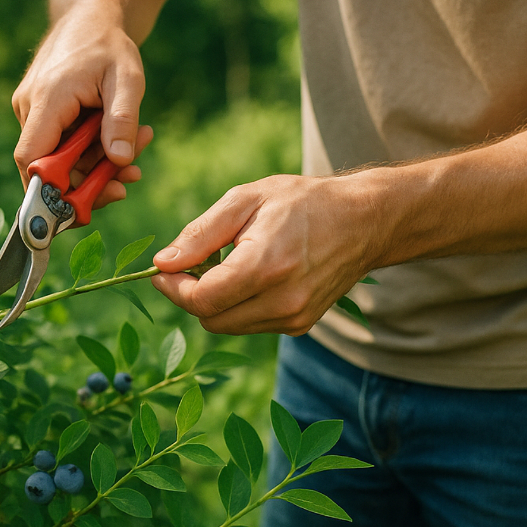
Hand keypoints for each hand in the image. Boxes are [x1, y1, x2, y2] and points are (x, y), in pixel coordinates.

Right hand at [12, 6, 146, 207]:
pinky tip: (121, 144)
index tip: (81, 208)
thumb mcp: (128, 78)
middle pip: (48, 167)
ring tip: (140, 146)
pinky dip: (91, 152)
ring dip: (97, 165)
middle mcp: (30, 108)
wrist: (90, 17)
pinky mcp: (41, 116)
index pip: (31, 159)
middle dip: (89, 182)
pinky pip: (62, 147)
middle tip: (130, 179)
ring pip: (59, 160)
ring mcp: (32, 113)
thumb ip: (122, 119)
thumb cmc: (108, 44)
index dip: (48, 190)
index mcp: (47, 99)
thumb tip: (120, 161)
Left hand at [151, 175, 379, 334]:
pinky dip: (238, 307)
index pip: (202, 300)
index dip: (173, 288)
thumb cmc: (301, 202)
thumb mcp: (245, 200)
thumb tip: (163, 263)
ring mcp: (294, 318)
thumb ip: (200, 234)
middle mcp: (283, 300)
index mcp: (266, 266)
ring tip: (225, 265)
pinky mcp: (300, 325)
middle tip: (190, 265)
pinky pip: (250, 325)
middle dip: (191, 296)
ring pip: (228, 326)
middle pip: (210, 319)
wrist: (364, 221)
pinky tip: (250, 277)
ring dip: (215, 302)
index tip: (162, 271)